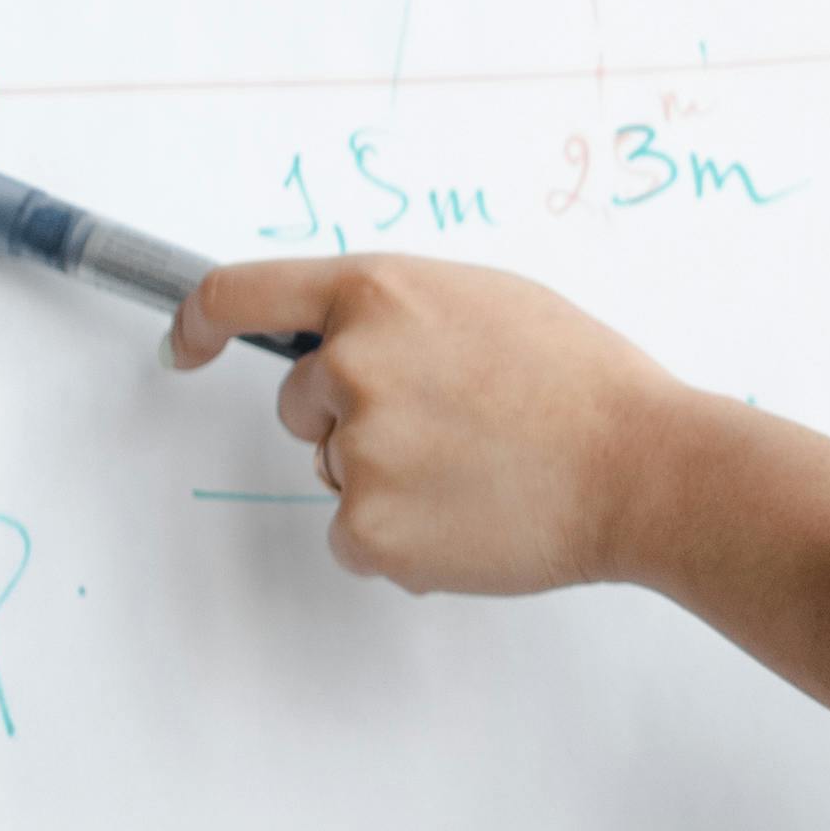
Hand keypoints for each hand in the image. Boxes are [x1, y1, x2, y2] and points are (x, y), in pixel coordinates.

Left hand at [179, 254, 698, 598]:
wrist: (643, 468)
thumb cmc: (584, 382)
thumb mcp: (486, 301)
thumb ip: (401, 313)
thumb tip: (346, 339)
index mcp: (379, 295)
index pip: (240, 293)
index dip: (198, 321)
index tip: (186, 345)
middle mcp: (351, 366)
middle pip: (300, 402)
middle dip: (353, 416)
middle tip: (452, 428)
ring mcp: (356, 451)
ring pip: (333, 471)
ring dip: (387, 478)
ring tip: (479, 471)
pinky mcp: (370, 529)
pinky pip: (354, 536)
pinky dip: (401, 537)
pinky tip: (470, 518)